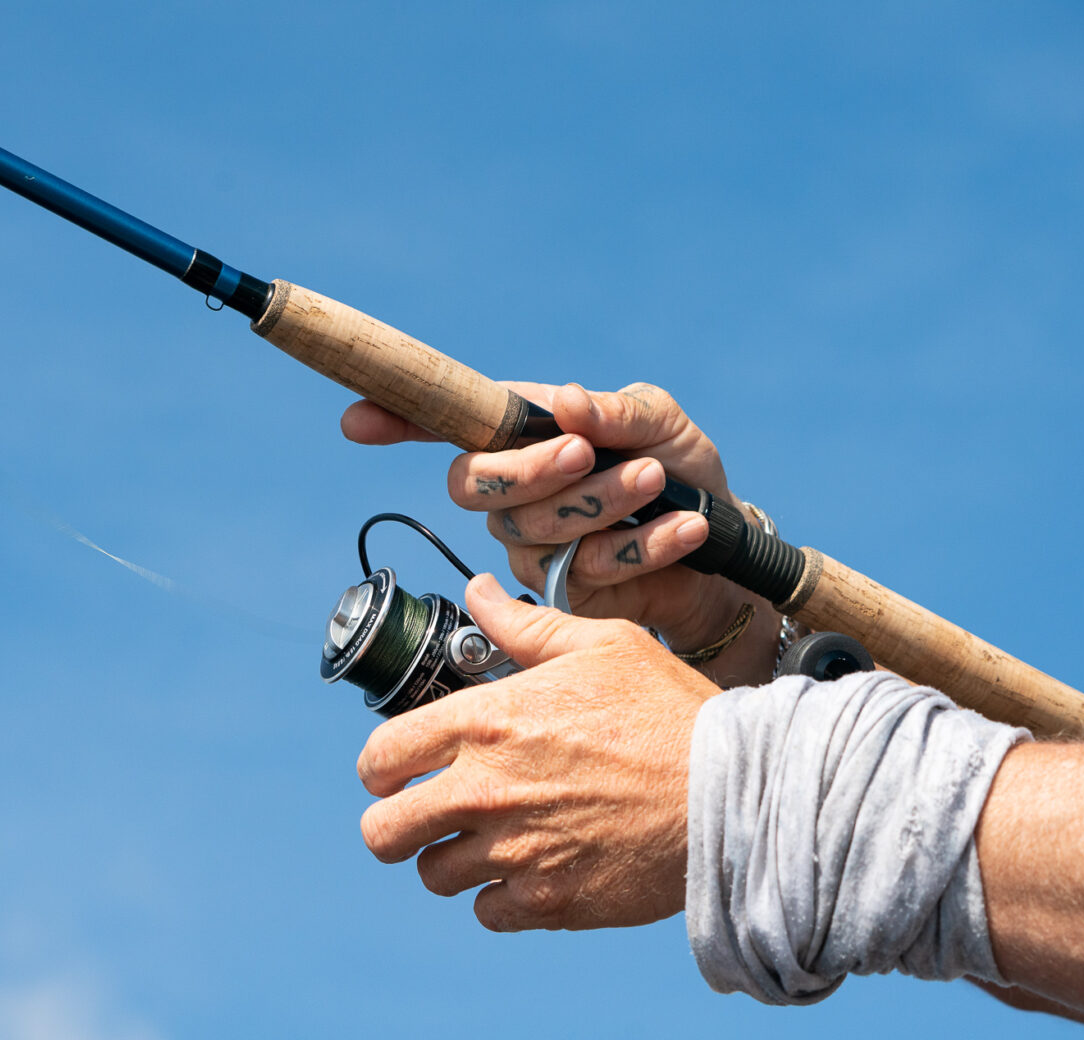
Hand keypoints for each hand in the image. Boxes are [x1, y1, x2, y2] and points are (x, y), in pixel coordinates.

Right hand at [342, 381, 779, 686]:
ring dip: (604, 502)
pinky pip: (585, 569)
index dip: (395, 421)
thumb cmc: (683, 471)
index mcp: (523, 433)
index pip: (444, 424)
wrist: (728, 551)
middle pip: (474, 484)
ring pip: (534, 527)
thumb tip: (567, 402)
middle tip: (588, 453)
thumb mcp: (661, 423)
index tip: (355, 421)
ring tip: (660, 483)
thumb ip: (617, 411)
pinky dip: (644, 543)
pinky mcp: (564, 593)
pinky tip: (684, 527)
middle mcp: (513, 491)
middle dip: (532, 468)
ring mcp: (532, 545)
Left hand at [356, 573, 719, 930]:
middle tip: (425, 816)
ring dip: (452, 860)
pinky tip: (530, 869)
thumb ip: (525, 628)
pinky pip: (486, 913)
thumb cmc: (669, 711)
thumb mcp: (602, 646)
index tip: (397, 772)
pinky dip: (500, 898)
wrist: (731, 792)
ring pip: (433, 875)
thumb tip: (478, 592)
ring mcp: (514, 852)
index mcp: (488, 722)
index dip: (382, 767)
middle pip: (383, 833)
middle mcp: (486, 791)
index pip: (380, 757)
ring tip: (491, 840)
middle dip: (395, 824)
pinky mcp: (547, 902)